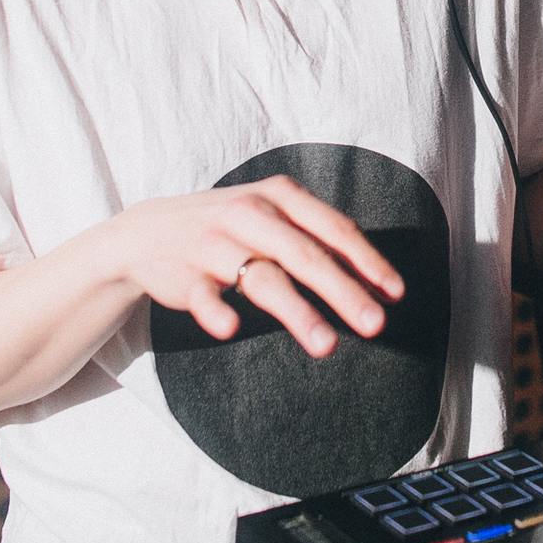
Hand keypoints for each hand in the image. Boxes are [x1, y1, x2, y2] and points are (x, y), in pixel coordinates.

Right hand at [114, 175, 404, 358]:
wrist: (146, 231)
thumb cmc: (230, 226)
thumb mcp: (273, 216)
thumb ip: (318, 240)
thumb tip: (375, 279)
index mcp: (280, 196)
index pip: (334, 229)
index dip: (367, 261)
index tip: (396, 294)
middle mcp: (250, 214)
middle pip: (306, 255)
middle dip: (344, 292)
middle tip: (376, 325)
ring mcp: (214, 243)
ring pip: (262, 278)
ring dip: (297, 312)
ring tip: (327, 346)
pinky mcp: (183, 274)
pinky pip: (203, 295)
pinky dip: (215, 310)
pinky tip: (231, 328)